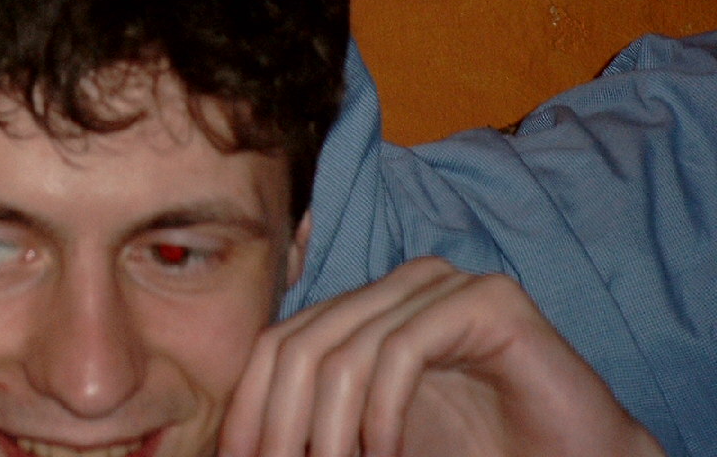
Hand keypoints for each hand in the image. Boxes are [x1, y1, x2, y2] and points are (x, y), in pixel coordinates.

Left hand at [218, 257, 664, 456]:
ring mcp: (442, 284)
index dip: (249, 407)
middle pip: (301, 345)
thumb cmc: (476, 455)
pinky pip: (403, 350)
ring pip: (347, 351)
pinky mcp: (488, 299)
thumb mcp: (372, 441)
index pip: (277, 343)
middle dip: (281, 425)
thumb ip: (317, 432)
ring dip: (332, 432)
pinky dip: (383, 415)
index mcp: (361, 310)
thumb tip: (235, 451)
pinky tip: (385, 454)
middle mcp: (395, 286)